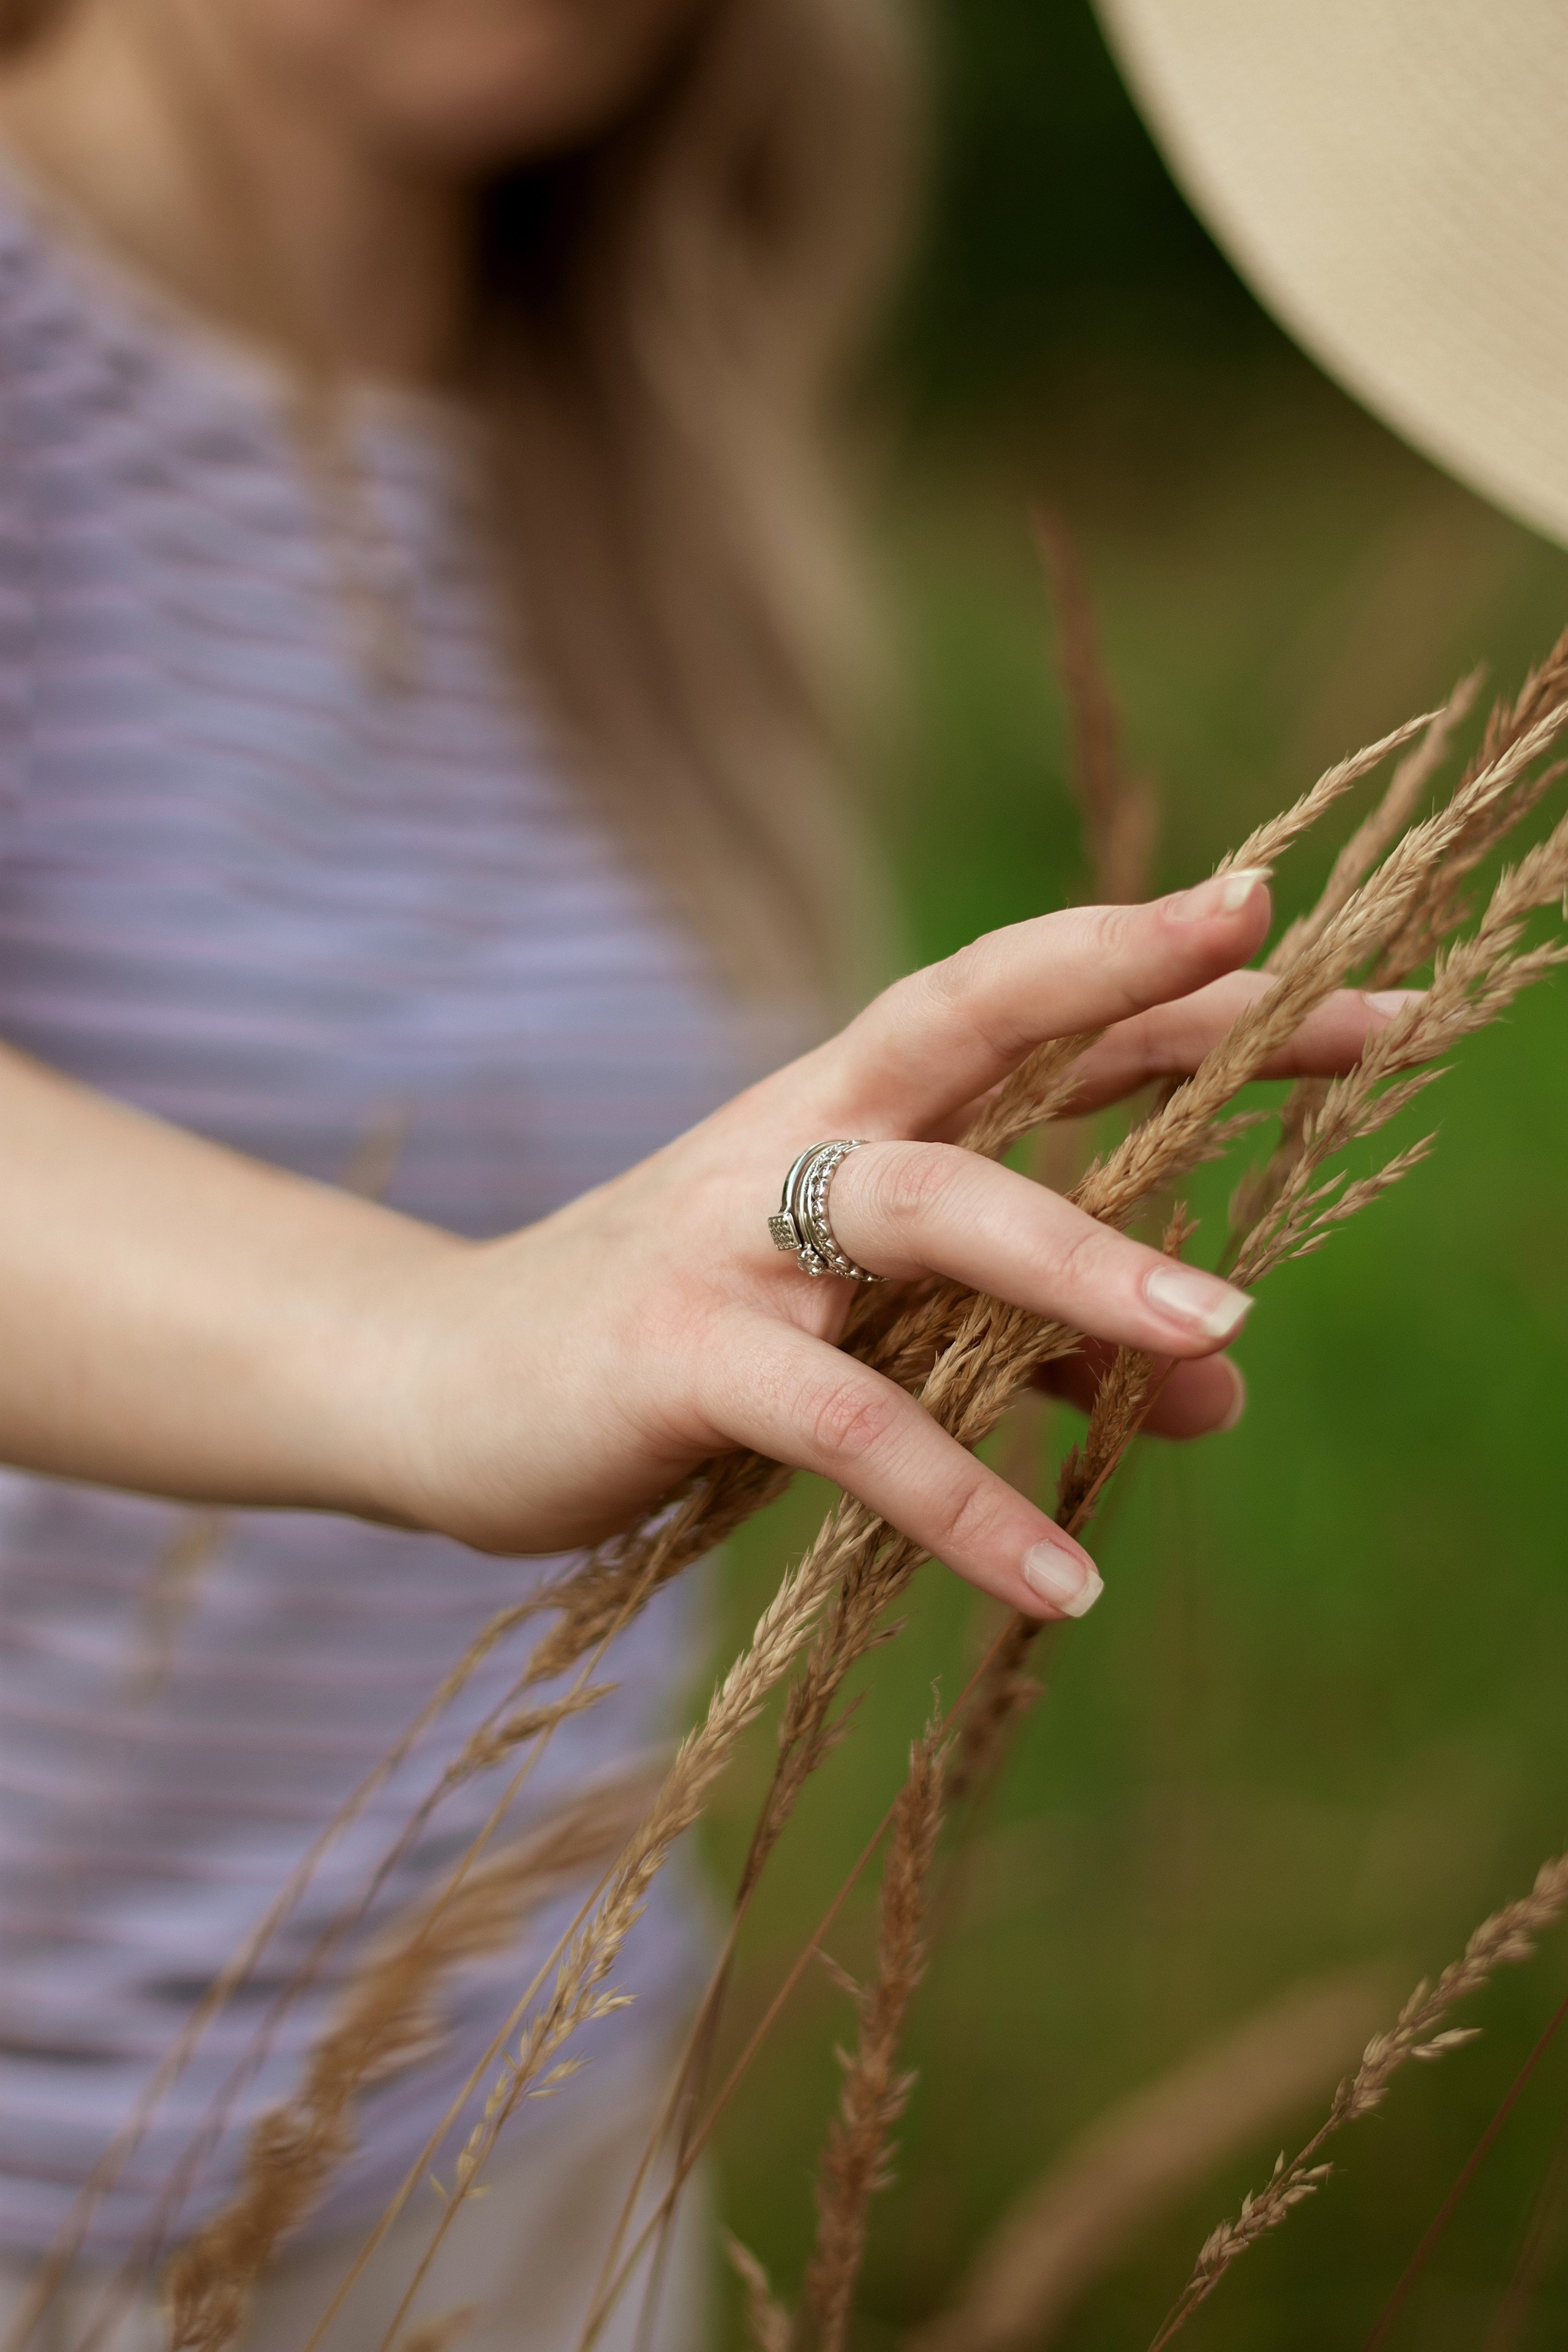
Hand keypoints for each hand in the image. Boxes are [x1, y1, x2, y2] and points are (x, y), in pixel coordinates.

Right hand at [381, 872, 1404, 1619]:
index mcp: (844, 1106)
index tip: (1288, 925)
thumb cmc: (681, 1337)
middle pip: (978, 1031)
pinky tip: (1064, 1579)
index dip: (1149, 963)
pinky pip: (846, 1426)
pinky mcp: (678, 1356)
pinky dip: (959, 1499)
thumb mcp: (871, 1322)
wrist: (441, 1381)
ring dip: (1077, 1267)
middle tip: (1340, 1015)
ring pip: (923, 1212)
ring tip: (1223, 1337)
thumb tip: (1217, 1384)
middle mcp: (796, 1136)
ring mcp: (733, 1238)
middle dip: (1146, 1008)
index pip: (1017, 1004)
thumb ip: (1036, 1334)